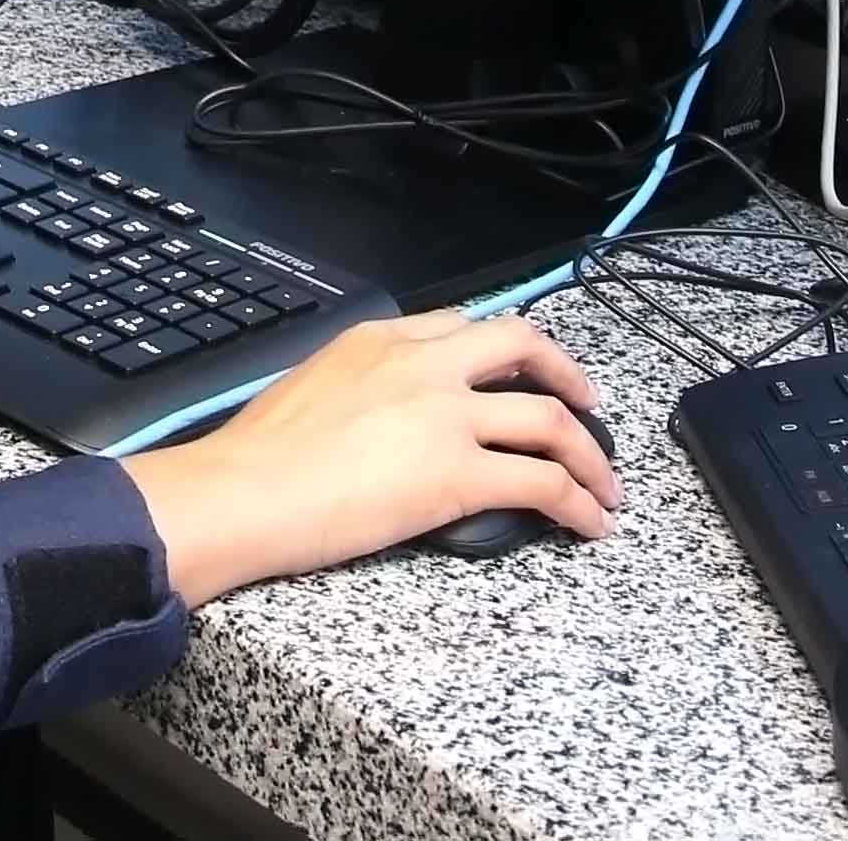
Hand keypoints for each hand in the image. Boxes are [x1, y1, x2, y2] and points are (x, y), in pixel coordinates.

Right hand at [119, 313, 617, 602]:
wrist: (243, 492)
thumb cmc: (254, 458)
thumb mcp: (309, 386)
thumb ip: (359, 385)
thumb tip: (379, 417)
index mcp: (380, 339)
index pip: (463, 326)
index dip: (505, 350)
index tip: (521, 369)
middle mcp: (422, 365)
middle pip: (522, 344)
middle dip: (567, 373)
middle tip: (586, 403)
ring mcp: (445, 416)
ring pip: (549, 417)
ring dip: (589, 454)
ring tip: (605, 485)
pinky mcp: (460, 474)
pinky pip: (542, 482)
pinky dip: (578, 502)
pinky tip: (588, 523)